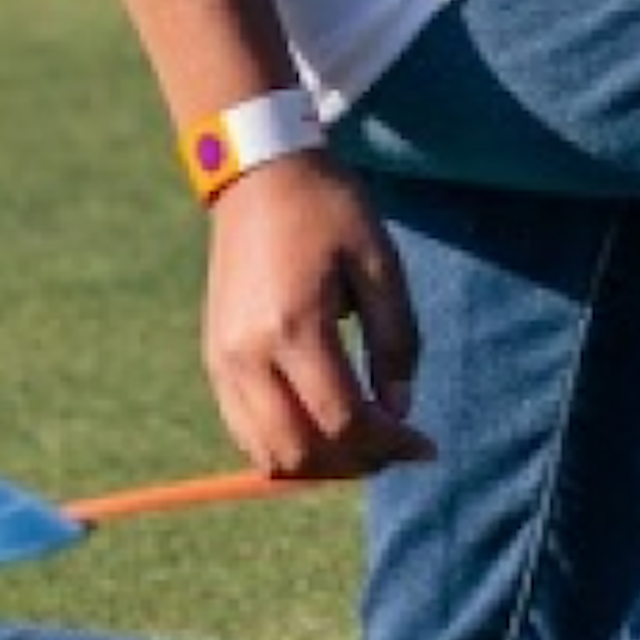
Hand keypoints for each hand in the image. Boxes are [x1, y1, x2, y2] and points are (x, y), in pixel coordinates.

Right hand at [201, 159, 433, 484]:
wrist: (261, 176)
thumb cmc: (331, 211)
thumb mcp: (381, 265)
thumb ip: (396, 340)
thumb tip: (400, 410)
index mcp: (293, 326)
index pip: (342, 419)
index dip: (389, 443)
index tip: (426, 445)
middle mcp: (247, 355)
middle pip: (301, 449)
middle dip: (356, 462)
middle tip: (399, 449)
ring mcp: (222, 362)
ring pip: (266, 452)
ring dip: (320, 464)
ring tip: (367, 444)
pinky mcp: (214, 361)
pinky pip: (245, 431)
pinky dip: (287, 445)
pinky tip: (328, 428)